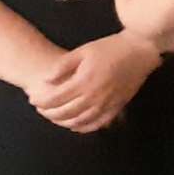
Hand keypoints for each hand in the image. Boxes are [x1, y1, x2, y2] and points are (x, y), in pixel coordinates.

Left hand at [27, 31, 160, 132]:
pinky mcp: (117, 107)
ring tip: (55, 117)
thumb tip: (46, 80)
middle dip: (49, 113)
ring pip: (80, 121)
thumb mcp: (83, 51)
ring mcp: (107, 104)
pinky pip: (97, 123)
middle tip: (41, 110)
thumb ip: (63, 66)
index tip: (33, 100)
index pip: (55, 99)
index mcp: (84, 82)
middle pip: (65, 113)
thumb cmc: (111, 47)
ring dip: (64, 122)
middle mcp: (94, 97)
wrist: (140, 50)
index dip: (41, 101)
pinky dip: (84, 127)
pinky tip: (76, 125)